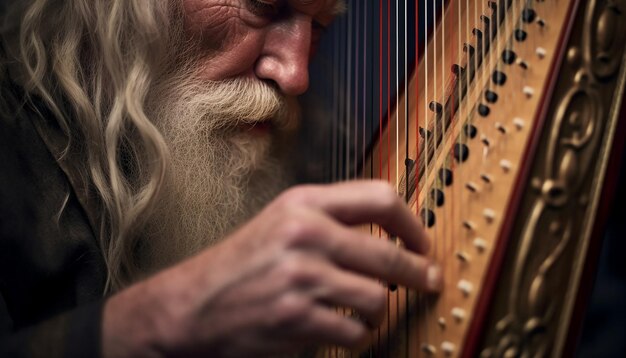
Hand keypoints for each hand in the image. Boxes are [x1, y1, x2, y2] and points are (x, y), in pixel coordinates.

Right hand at [102, 181, 442, 357]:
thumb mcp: (281, 221)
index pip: (380, 198)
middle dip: (420, 272)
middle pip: (388, 254)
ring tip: (365, 309)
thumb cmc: (241, 264)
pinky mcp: (298, 318)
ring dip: (379, 309)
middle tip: (430, 280)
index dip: (412, 223)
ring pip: (377, 297)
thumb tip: (392, 230)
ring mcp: (301, 277)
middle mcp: (305, 234)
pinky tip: (342, 327)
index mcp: (303, 203)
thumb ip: (330, 218)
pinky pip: (355, 330)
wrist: (193, 305)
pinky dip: (356, 334)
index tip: (422, 242)